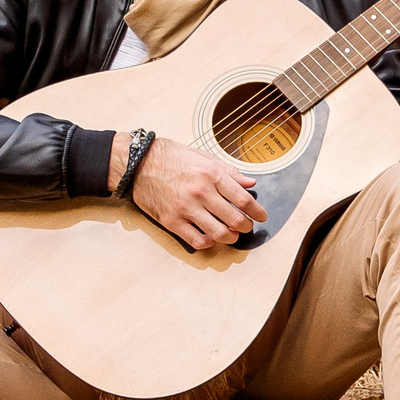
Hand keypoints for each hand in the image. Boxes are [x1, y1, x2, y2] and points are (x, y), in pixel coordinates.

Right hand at [124, 134, 268, 248]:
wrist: (137, 163)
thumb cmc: (170, 157)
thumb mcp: (203, 156)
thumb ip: (228, 171)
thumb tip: (250, 183)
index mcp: (211, 174)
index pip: (243, 198)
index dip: (257, 211)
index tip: (262, 216)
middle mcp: (200, 192)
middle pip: (235, 219)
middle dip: (246, 226)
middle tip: (246, 226)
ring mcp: (186, 208)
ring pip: (219, 233)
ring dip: (230, 237)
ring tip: (231, 234)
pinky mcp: (172, 221)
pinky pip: (197, 240)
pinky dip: (209, 242)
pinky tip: (211, 238)